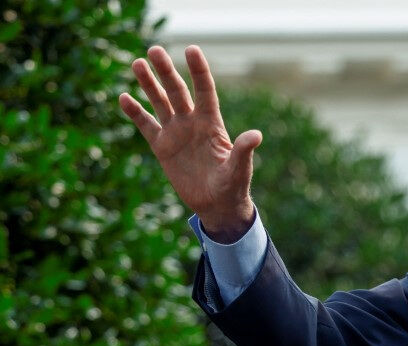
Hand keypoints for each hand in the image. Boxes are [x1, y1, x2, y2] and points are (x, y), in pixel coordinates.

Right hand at [119, 45, 260, 242]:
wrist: (217, 205)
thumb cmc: (233, 186)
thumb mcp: (239, 169)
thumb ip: (243, 151)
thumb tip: (256, 135)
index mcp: (212, 124)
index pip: (205, 91)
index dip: (199, 71)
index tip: (192, 49)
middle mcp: (192, 123)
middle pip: (178, 91)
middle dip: (166, 71)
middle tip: (154, 50)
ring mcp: (176, 133)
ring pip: (160, 102)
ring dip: (149, 84)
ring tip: (138, 63)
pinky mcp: (162, 147)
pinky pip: (146, 125)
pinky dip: (135, 112)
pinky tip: (124, 97)